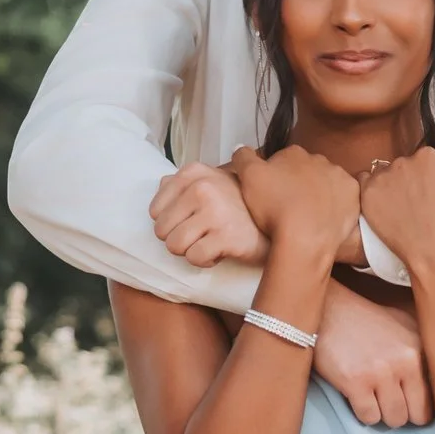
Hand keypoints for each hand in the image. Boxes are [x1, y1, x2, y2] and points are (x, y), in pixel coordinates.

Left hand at [150, 161, 267, 267]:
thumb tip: (160, 187)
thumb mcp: (211, 182)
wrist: (280, 220)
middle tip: (203, 234)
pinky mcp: (226, 235)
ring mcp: (214, 210)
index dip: (172, 223)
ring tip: (211, 242)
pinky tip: (221, 251)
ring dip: (191, 251)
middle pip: (161, 231)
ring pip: (174, 246)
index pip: (154, 211)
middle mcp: (202, 187)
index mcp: (193, 173)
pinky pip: (194, 258)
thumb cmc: (239, 206)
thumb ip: (182, 183)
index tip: (193, 221)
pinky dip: (206, 261)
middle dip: (179, 239)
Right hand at [229, 145, 357, 255]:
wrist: (305, 238)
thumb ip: (243, 157)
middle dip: (299, 183)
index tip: (272, 194)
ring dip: (319, 193)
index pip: (283, 160)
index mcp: (294, 153)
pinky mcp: (354, 196)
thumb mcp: (248, 178)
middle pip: (306, 170)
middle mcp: (320, 160)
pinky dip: (336, 205)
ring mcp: (340, 177)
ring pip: (327, 183)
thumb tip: (242, 149)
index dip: (276, 177)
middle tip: (289, 205)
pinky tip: (325, 218)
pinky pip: (344, 198)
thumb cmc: (274, 207)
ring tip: (308, 215)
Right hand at [314, 278, 431, 426]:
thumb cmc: (366, 321)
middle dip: (403, 412)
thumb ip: (424, 353)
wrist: (329, 309)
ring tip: (372, 395)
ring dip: (382, 413)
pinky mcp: (355, 382)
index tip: (408, 400)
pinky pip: (369, 417)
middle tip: (388, 400)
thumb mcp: (405, 325)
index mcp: (420, 349)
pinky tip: (358, 395)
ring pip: (394, 419)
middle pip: (416, 415)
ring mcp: (380, 372)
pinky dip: (363, 412)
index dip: (420, 404)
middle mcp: (406, 360)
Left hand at [357, 145, 434, 279]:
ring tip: (398, 206)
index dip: (430, 176)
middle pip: (404, 165)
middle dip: (410, 179)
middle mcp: (403, 160)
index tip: (433, 192)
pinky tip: (380, 203)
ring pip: (384, 174)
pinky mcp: (368, 194)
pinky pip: (364, 182)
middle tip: (416, 202)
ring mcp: (383, 177)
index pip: (426, 159)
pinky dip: (371, 189)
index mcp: (428, 156)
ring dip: (390, 184)